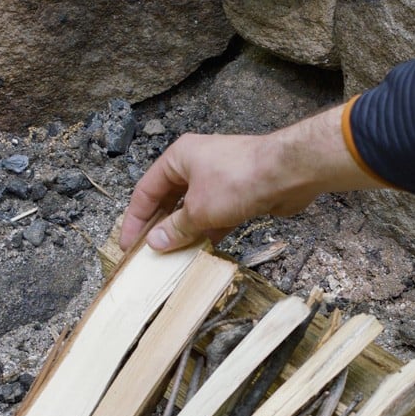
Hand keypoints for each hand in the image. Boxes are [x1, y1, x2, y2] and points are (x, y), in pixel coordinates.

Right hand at [119, 103, 385, 251]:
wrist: (287, 173)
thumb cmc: (237, 181)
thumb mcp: (199, 210)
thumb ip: (175, 228)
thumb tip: (154, 242)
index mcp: (178, 158)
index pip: (146, 190)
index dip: (135, 219)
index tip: (127, 244)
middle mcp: (195, 164)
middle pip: (168, 199)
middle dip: (158, 226)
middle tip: (147, 252)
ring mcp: (218, 179)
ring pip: (192, 209)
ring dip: (183, 232)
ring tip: (171, 257)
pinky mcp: (238, 193)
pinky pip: (214, 216)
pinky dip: (206, 232)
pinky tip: (200, 251)